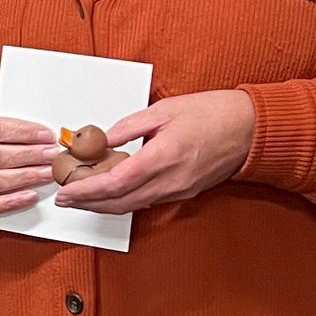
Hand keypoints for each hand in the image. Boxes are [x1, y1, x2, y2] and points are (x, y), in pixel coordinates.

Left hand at [52, 90, 255, 214]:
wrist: (249, 130)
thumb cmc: (213, 114)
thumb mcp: (164, 109)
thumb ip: (129, 126)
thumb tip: (101, 138)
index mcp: (163, 157)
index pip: (114, 183)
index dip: (86, 190)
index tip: (67, 190)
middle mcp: (170, 181)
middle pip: (119, 202)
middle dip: (88, 203)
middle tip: (65, 197)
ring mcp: (177, 191)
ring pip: (131, 206)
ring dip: (103, 205)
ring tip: (81, 197)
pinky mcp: (182, 193)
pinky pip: (146, 202)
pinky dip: (123, 200)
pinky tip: (110, 193)